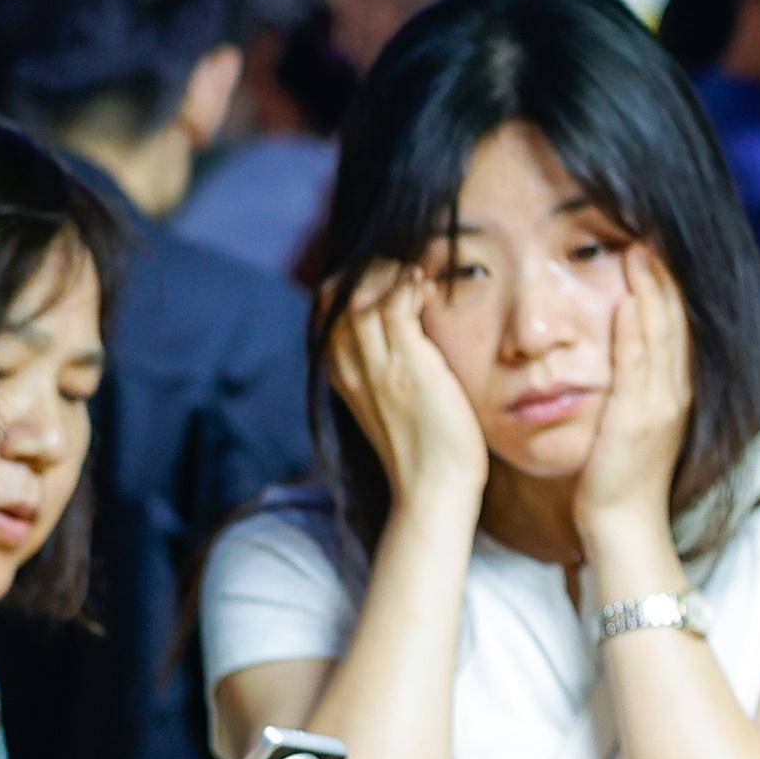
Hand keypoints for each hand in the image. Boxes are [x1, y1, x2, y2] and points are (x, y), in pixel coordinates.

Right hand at [329, 262, 484, 520]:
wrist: (433, 488)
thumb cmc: (422, 450)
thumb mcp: (390, 404)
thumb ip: (384, 369)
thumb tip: (404, 334)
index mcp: (341, 375)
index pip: (327, 308)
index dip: (351, 282)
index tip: (385, 279)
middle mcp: (350, 366)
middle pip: (340, 292)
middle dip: (373, 270)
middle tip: (407, 271)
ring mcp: (376, 365)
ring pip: (365, 291)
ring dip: (395, 272)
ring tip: (421, 279)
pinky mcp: (407, 364)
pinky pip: (399, 302)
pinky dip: (413, 284)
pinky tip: (430, 289)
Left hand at [572, 247, 692, 543]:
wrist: (622, 524)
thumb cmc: (616, 476)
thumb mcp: (629, 421)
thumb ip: (631, 385)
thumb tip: (616, 349)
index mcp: (675, 391)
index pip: (676, 326)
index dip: (669, 285)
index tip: (655, 246)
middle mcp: (676, 392)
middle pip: (674, 321)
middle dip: (663, 275)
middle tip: (648, 231)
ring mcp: (660, 406)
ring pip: (660, 336)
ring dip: (651, 291)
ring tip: (639, 250)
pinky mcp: (638, 421)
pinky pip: (639, 368)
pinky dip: (636, 332)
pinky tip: (628, 302)